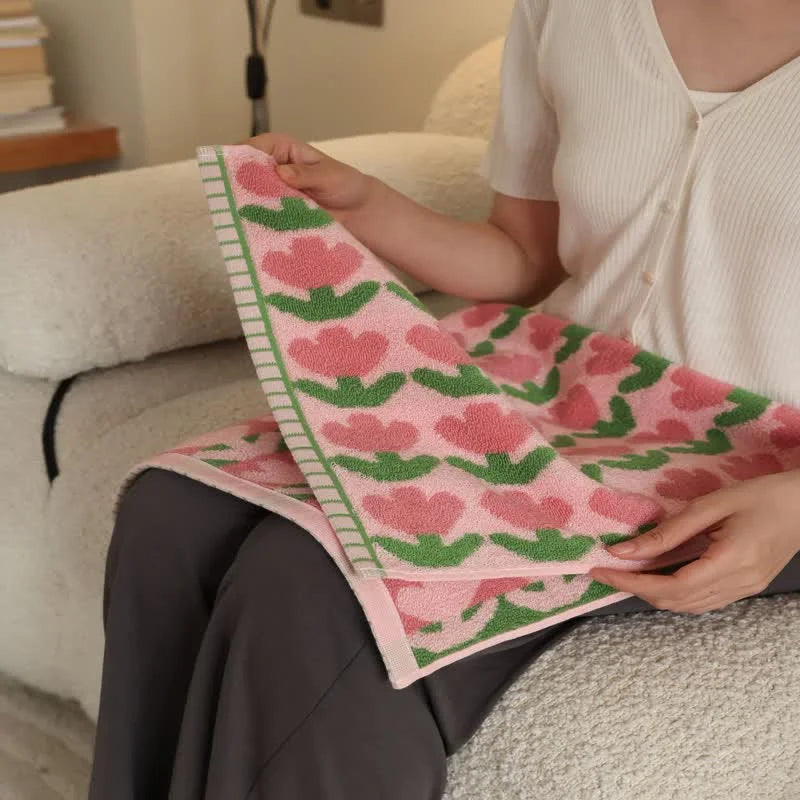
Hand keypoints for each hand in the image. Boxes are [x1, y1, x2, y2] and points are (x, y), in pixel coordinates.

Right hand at [243, 133, 376, 222]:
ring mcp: (273, 194)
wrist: (361, 213)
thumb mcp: (329, 176)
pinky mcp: (278, 215)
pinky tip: (254, 232)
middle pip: (246, 174)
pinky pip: (264, 218)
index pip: (254, 147)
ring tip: (240, 219)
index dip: (240, 157)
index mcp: (282, 149)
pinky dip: (259, 224)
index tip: (231, 171)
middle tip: (231, 199)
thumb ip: (306, 175)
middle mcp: (273, 169)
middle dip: (237, 185)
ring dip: (247, 208)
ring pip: (251, 198)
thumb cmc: (347, 185)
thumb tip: (281, 172)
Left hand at [589, 470, 799, 613]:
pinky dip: (675, 593)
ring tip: (625, 574)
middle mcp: (738, 584)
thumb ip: (667, 531)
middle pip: (676, 601)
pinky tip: (658, 577)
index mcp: (730, 562)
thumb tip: (623, 550)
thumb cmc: (761, 495)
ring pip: (689, 606)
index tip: (601, 571)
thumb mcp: (710, 505)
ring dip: (653, 594)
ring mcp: (745, 590)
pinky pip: (703, 601)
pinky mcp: (747, 587)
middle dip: (636, 589)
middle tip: (605, 572)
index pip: (670, 586)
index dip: (631, 583)